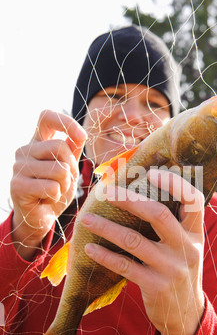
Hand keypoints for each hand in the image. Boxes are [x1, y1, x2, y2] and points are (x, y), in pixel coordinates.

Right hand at [11, 110, 86, 259]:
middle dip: (72, 168)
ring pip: (59, 169)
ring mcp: (18, 167)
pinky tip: (45, 200)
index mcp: (37, 142)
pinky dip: (56, 196)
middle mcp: (24, 150)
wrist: (40, 217)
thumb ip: (73, 149)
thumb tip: (81, 134)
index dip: (65, 121)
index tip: (82, 136)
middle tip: (64, 182)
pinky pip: (52, 187)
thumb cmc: (55, 190)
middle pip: (60, 147)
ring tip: (54, 191)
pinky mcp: (17, 185)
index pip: (46, 117)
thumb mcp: (68, 167)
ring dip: (65, 185)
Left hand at [82, 169, 204, 334]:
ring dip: (106, 227)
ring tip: (86, 219)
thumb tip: (141, 194)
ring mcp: (172, 268)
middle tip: (107, 192)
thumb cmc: (179, 271)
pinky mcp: (156, 286)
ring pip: (134, 240)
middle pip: (158, 214)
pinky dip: (105, 256)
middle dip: (129, 200)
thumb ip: (173, 224)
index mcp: (195, 233)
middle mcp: (187, 248)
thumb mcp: (186, 247)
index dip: (175, 182)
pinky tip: (90, 248)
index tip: (152, 172)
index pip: (194, 199)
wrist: (187, 315)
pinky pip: (125, 266)